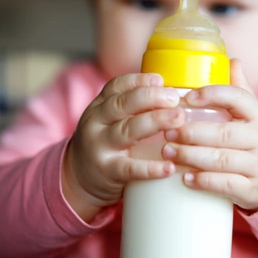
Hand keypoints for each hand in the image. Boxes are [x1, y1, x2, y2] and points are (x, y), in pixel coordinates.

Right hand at [64, 73, 185, 216]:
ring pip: (127, 130)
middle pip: (122, 104)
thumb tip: (174, 93)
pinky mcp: (107, 171)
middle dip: (150, 97)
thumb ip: (133, 106)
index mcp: (99, 106)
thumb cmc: (106, 143)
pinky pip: (130, 168)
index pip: (116, 86)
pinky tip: (169, 167)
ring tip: (178, 118)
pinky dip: (150, 168)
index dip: (139, 81)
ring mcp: (100, 147)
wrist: (79, 177)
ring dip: (155, 121)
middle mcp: (96, 123)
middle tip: (175, 98)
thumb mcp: (110, 119)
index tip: (160, 80)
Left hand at [161, 59, 257, 210]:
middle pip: (223, 133)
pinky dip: (203, 181)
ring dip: (190, 156)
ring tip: (168, 151)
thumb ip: (241, 90)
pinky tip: (184, 177)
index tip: (186, 97)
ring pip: (221, 160)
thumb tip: (231, 60)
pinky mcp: (251, 190)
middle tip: (166, 131)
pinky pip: (225, 185)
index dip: (211, 95)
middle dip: (191, 132)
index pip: (238, 98)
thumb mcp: (256, 114)